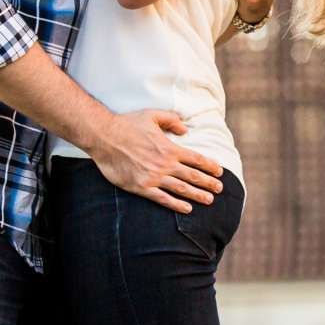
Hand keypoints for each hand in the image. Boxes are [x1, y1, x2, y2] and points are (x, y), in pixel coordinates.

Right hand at [88, 109, 224, 211]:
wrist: (105, 137)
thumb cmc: (127, 124)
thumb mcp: (152, 115)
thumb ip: (171, 120)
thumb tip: (185, 129)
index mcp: (169, 147)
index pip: (196, 159)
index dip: (210, 166)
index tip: (219, 172)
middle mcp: (165, 164)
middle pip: (193, 176)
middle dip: (209, 183)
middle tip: (220, 189)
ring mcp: (154, 177)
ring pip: (181, 189)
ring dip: (198, 195)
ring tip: (209, 200)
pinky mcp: (142, 187)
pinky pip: (163, 199)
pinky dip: (177, 205)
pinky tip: (187, 208)